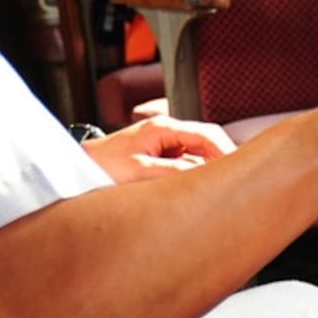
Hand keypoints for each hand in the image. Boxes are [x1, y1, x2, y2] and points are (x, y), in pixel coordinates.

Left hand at [82, 116, 236, 183]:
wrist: (79, 166)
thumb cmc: (103, 164)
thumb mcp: (139, 170)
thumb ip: (173, 171)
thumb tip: (203, 174)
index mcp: (163, 128)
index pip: (207, 134)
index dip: (226, 152)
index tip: (238, 171)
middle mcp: (168, 133)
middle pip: (209, 141)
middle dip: (224, 159)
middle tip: (236, 182)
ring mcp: (167, 144)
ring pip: (202, 153)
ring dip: (212, 168)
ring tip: (220, 188)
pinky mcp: (164, 157)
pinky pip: (191, 162)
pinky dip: (200, 174)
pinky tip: (202, 189)